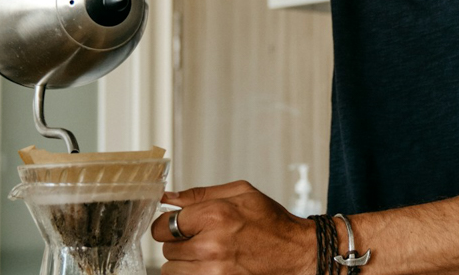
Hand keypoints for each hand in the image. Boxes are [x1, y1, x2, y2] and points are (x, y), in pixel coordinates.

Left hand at [151, 180, 313, 274]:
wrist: (296, 252)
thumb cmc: (271, 222)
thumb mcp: (241, 193)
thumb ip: (199, 194)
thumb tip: (167, 198)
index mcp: (215, 216)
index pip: (163, 225)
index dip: (169, 224)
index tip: (180, 225)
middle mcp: (211, 245)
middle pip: (166, 249)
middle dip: (180, 242)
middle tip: (201, 238)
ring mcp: (213, 271)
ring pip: (172, 269)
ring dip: (184, 262)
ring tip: (206, 254)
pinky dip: (194, 273)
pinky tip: (211, 265)